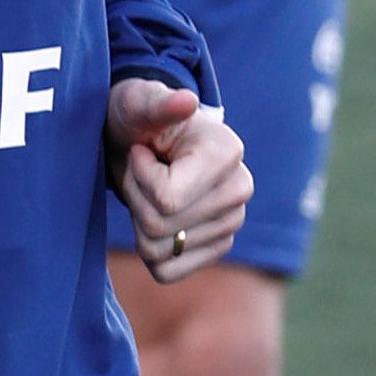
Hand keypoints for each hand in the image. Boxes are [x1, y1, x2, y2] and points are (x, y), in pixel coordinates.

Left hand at [107, 79, 251, 280]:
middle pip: (159, 227)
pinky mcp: (217, 247)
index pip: (167, 200)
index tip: (141, 152)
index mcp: (227, 153)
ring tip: (148, 189)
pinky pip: (166, 272)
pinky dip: (149, 251)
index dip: (139, 179)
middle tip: (140, 171)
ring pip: (158, 252)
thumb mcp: (137, 104)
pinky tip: (156, 218)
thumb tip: (187, 102)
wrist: (145, 141)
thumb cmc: (139, 119)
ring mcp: (232, 222)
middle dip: (136, 198)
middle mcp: (239, 190)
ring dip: (139, 221)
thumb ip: (158, 104)